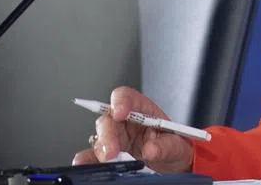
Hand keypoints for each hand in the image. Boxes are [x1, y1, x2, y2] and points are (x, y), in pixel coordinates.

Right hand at [71, 86, 193, 172]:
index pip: (127, 97)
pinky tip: (84, 164)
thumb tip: (150, 148)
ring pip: (100, 136)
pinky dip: (88, 159)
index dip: (121, 101)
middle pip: (109, 118)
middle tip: (112, 150)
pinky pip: (94, 154)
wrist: (171, 164)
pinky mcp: (109, 153)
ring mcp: (116, 138)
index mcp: (142, 110)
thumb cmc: (173, 147)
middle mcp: (125, 122)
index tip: (120, 113)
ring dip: (100, 146)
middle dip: (108, 133)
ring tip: (106, 159)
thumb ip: (166, 146)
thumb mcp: (176, 145)